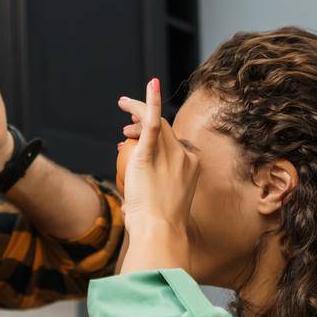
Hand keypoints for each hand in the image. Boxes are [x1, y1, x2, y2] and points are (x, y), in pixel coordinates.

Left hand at [117, 79, 197, 235]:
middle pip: (165, 129)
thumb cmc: (160, 228)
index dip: (159, 141)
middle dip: (145, 120)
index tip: (139, 143)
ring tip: (124, 104)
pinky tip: (150, 84)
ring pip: (155, 122)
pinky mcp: (150, 154)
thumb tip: (132, 207)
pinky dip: (151, 102)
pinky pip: (152, 122)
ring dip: (138, 109)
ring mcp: (170, 154)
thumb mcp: (162, 209)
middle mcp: (185, 157)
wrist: (160, 232)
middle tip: (127, 122)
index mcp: (192, 167)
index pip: (176, 145)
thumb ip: (152, 200)